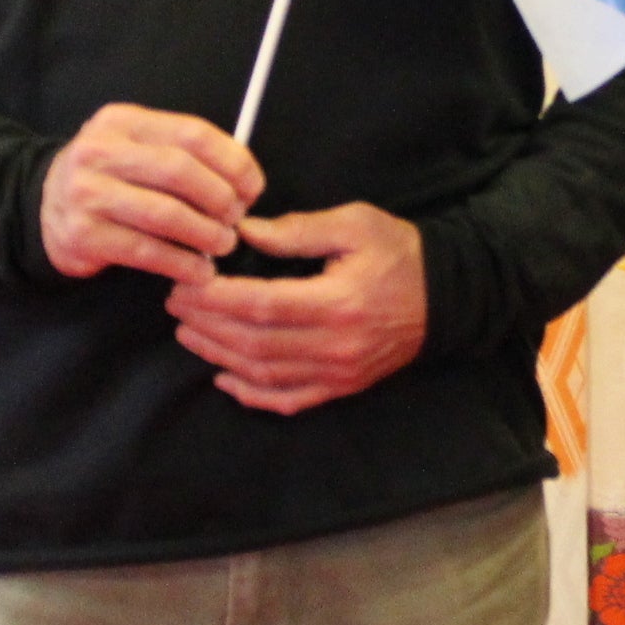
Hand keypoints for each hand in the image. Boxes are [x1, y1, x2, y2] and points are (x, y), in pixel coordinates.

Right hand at [40, 104, 264, 284]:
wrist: (42, 209)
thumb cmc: (108, 178)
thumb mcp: (135, 148)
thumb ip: (182, 153)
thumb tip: (244, 178)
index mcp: (123, 121)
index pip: (191, 133)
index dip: (233, 161)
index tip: (254, 187)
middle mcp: (101, 151)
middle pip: (179, 171)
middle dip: (220, 199)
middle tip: (236, 219)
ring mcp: (88, 193)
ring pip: (165, 214)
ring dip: (205, 234)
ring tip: (223, 245)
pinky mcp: (84, 235)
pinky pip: (146, 251)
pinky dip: (181, 264)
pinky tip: (199, 271)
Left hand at [167, 202, 428, 415]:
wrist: (447, 295)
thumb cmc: (400, 252)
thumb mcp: (354, 224)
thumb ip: (297, 229)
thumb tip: (243, 232)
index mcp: (338, 301)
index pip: (260, 305)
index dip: (215, 297)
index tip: (186, 282)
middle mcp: (335, 346)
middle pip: (253, 343)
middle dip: (207, 323)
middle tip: (177, 303)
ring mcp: (338, 373)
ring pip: (263, 373)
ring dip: (218, 355)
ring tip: (188, 332)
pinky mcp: (341, 387)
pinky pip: (287, 400)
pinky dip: (251, 394)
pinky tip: (224, 377)